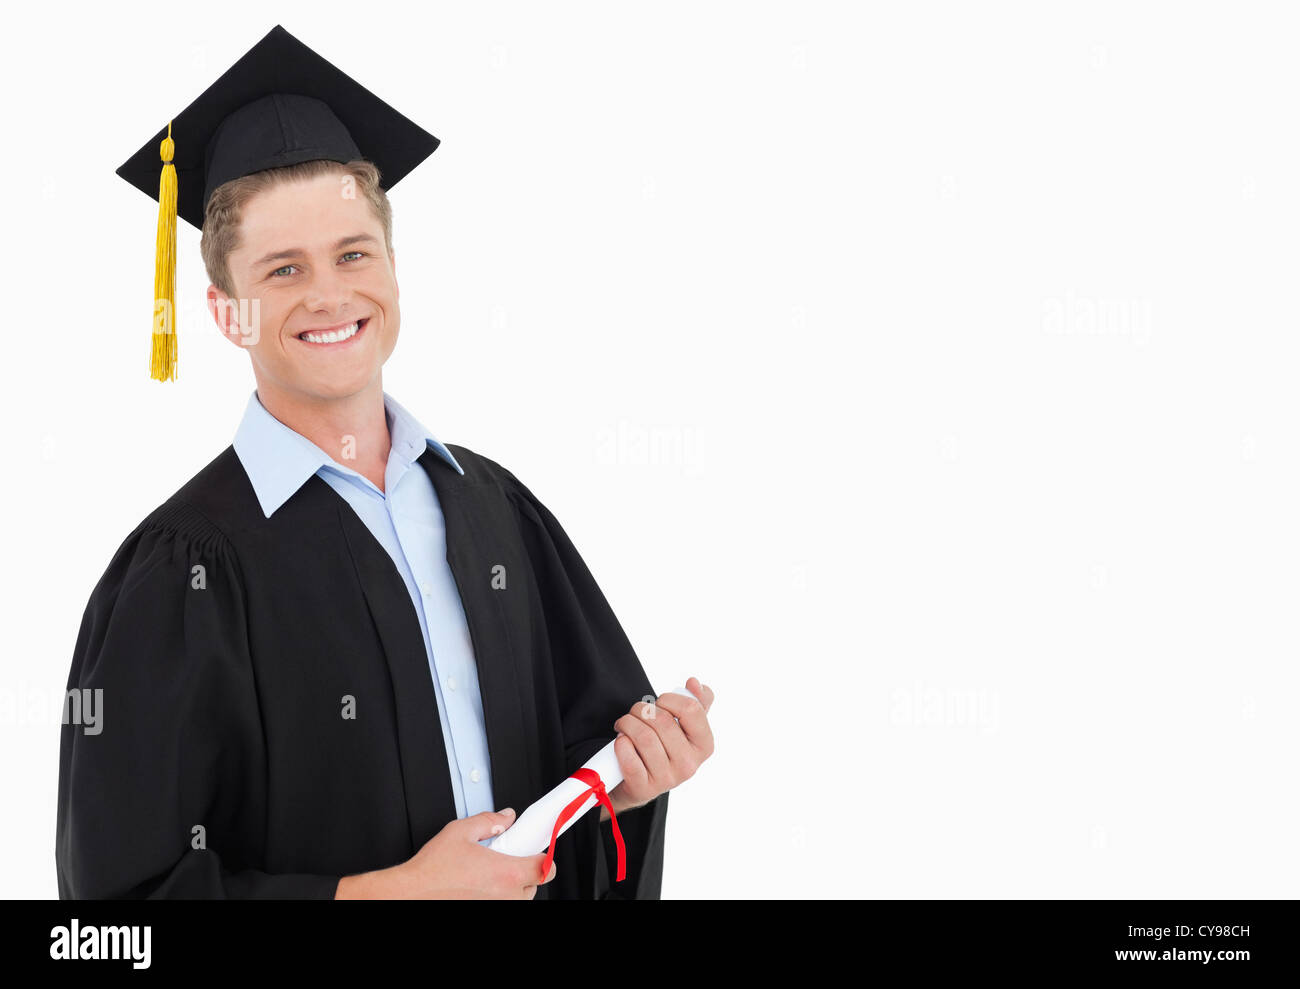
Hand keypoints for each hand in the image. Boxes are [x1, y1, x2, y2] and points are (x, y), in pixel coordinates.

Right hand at [334, 808, 556, 898]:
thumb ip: (489, 822)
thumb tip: (506, 818)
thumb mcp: (461, 831)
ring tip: (492, 872)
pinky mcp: (483, 911)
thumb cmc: (432, 869)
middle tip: (509, 857)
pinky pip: (501, 903)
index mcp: (505, 873)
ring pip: (518, 898)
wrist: (412, 893)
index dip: (545, 857)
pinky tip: (481, 884)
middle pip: (534, 885)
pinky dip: (497, 895)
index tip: (538, 849)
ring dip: (512, 885)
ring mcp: (494, 907)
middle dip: (525, 870)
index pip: (546, 869)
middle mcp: (504, 896)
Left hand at [606, 676, 714, 814]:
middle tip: (635, 713)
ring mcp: (667, 779)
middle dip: (641, 709)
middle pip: (663, 721)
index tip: (659, 703)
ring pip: (644, 737)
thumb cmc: (664, 747)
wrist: (641, 782)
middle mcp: (689, 765)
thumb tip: (695, 683)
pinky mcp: (644, 789)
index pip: (691, 710)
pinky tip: (621, 742)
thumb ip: (696, 702)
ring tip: (624, 725)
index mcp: (704, 745)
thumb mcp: (684, 726)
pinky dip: (621, 745)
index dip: (669, 699)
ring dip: (627, 723)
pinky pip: (629, 759)